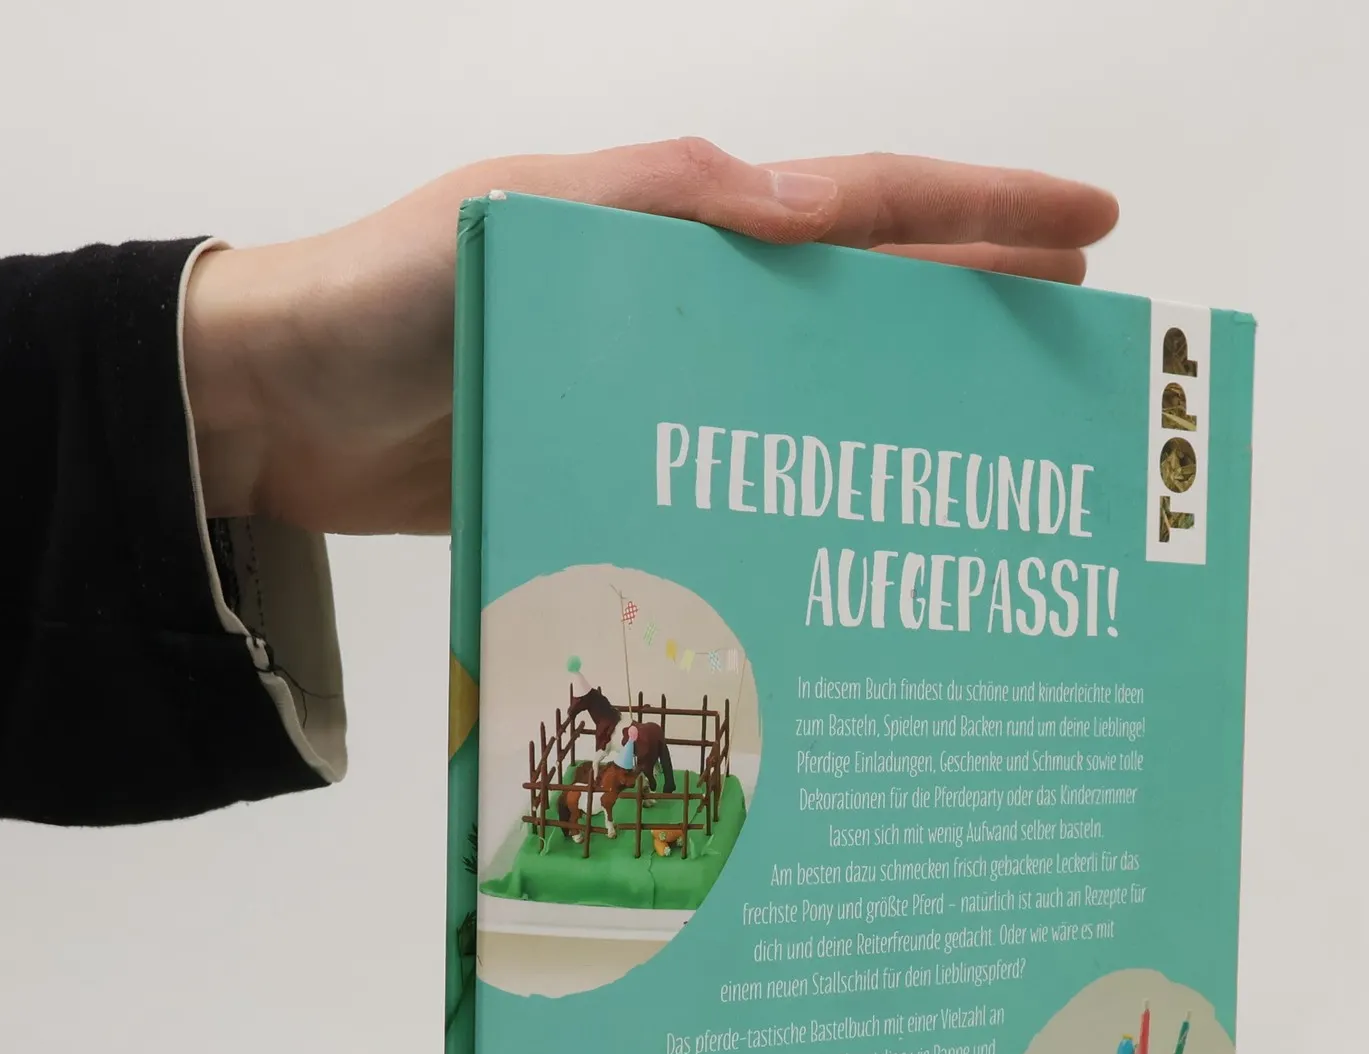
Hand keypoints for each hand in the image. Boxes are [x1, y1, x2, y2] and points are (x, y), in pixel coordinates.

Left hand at [181, 140, 1117, 534]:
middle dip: (981, 301)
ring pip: (821, 391)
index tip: (1094, 224)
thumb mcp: (526, 216)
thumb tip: (816, 208)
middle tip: (1086, 330)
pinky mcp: (632, 468)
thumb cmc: (385, 291)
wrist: (274, 406)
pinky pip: (747, 473)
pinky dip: (812, 495)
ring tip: (1002, 447)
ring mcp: (667, 389)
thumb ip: (667, 206)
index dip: (984, 209)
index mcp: (686, 220)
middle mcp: (692, 299)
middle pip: (870, 293)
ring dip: (911, 408)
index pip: (867, 202)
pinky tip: (863, 537)